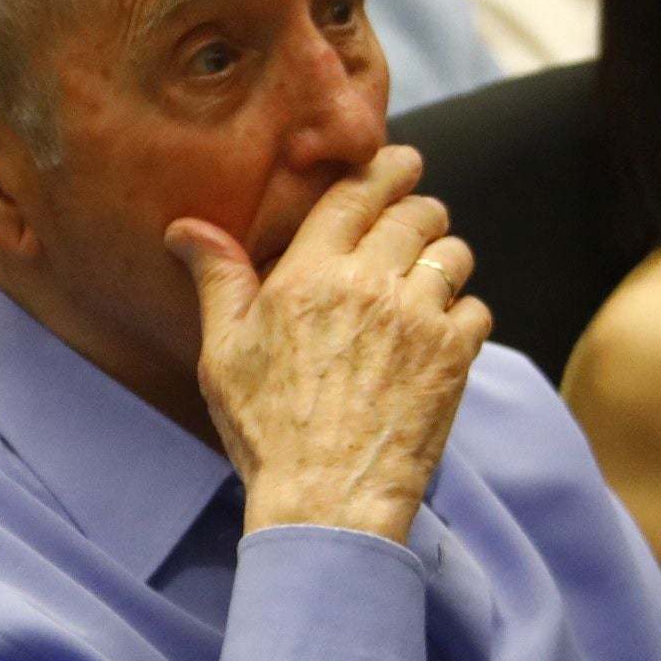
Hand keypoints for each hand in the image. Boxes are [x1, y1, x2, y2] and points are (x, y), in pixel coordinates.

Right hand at [169, 145, 490, 543]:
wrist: (327, 499)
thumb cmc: (267, 429)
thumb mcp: (224, 353)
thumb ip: (218, 279)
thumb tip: (185, 228)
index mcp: (311, 273)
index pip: (358, 194)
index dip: (387, 169)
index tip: (402, 161)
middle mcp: (370, 284)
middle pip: (417, 214)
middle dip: (421, 209)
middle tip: (419, 219)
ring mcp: (419, 319)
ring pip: (453, 255)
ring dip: (445, 257)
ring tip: (432, 274)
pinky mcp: (454, 357)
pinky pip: (475, 309)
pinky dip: (464, 314)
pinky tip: (443, 333)